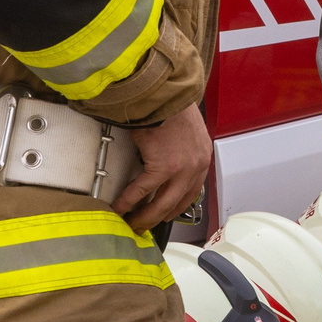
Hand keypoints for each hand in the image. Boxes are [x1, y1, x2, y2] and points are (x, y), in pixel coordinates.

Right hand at [112, 105, 210, 231]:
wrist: (166, 95)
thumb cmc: (172, 108)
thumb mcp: (187, 133)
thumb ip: (182, 151)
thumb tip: (165, 162)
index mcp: (202, 159)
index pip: (191, 192)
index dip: (176, 207)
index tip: (165, 214)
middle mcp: (196, 167)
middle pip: (176, 203)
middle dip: (158, 218)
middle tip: (145, 225)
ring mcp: (181, 169)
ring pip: (161, 203)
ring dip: (145, 216)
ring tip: (132, 224)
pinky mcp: (163, 167)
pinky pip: (142, 190)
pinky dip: (128, 201)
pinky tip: (119, 208)